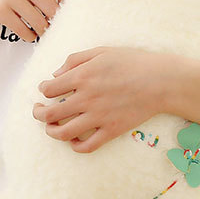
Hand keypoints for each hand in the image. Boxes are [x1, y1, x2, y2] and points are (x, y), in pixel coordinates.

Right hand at [0, 0, 68, 42]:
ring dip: (44, 31)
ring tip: (42, 30)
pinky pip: (25, 32)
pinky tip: (29, 32)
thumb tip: (81, 5)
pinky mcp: (2, 12)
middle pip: (53, 11)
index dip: (71, 6)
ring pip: (40, 24)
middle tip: (54, 26)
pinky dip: (30, 36)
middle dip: (56, 22)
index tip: (73, 15)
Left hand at [32, 46, 176, 153]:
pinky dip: (75, 146)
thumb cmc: (132, 62)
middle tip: (39, 111)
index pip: (48, 89)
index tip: (46, 89)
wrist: (161, 80)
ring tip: (50, 128)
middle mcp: (86, 98)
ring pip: (63, 133)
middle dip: (38, 113)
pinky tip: (74, 140)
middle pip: (49, 114)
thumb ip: (75, 60)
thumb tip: (55, 74)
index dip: (43, 89)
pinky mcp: (111, 130)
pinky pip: (86, 146)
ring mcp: (98, 117)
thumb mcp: (102, 52)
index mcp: (82, 76)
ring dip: (51, 132)